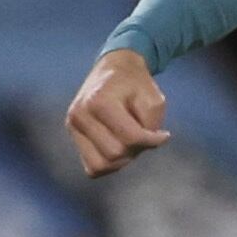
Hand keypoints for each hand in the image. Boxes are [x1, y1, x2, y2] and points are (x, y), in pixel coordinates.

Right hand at [65, 52, 168, 176]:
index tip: (164, 134)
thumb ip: (151, 125)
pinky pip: (92, 167)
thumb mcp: (154, 99)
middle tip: (145, 135)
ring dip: (123, 160)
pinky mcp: (73, 135)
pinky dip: (109, 164)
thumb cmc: (137, 85)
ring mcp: (72, 126)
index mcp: (99, 101)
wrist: (114, 69)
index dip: (153, 141)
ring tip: (131, 142)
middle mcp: (80, 115)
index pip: (130, 138)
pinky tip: (120, 148)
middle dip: (137, 149)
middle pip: (115, 154)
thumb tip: (144, 147)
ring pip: (100, 165)